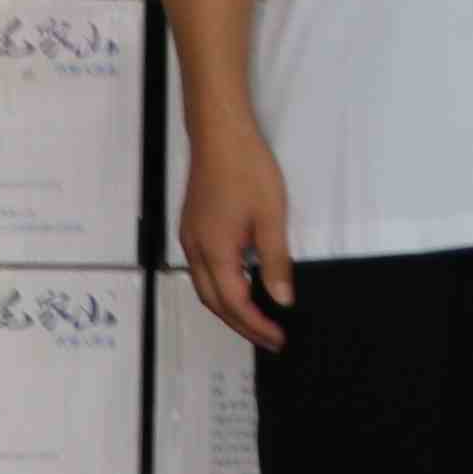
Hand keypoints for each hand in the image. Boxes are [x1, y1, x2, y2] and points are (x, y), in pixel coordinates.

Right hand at [174, 129, 296, 352]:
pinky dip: (221, 288)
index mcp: (215, 251)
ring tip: (257, 320)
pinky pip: (203, 271)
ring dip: (229, 309)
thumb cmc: (247, 169)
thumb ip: (275, 262)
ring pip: (205, 289)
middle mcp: (195, 250)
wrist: (220, 134)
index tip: (278, 338)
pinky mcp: (192, 228)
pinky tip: (240, 287)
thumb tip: (282, 299)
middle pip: (215, 303)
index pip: (235, 303)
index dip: (257, 325)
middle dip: (242, 325)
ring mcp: (190, 238)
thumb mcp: (271, 217)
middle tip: (270, 339)